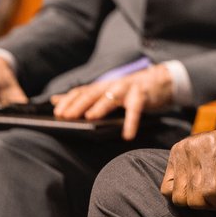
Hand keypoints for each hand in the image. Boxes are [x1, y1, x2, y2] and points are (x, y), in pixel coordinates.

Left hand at [51, 64, 173, 139]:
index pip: (81, 91)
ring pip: (111, 97)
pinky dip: (131, 123)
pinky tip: (127, 135)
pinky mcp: (142, 96)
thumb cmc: (129, 90)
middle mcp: (111, 86)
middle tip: (67, 116)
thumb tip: (55, 100)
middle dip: (78, 105)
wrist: (160, 81)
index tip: (57, 112)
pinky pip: (135, 110)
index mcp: (102, 87)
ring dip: (100, 107)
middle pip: (92, 94)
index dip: (68, 101)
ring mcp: (127, 89)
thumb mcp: (105, 91)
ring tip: (90, 118)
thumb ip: (82, 96)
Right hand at [160, 112, 215, 212]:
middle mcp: (192, 146)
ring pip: (181, 198)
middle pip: (195, 198)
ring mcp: (180, 150)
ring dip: (200, 202)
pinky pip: (168, 189)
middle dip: (215, 205)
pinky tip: (201, 189)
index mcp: (215, 146)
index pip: (212, 191)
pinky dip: (184, 195)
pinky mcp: (174, 155)